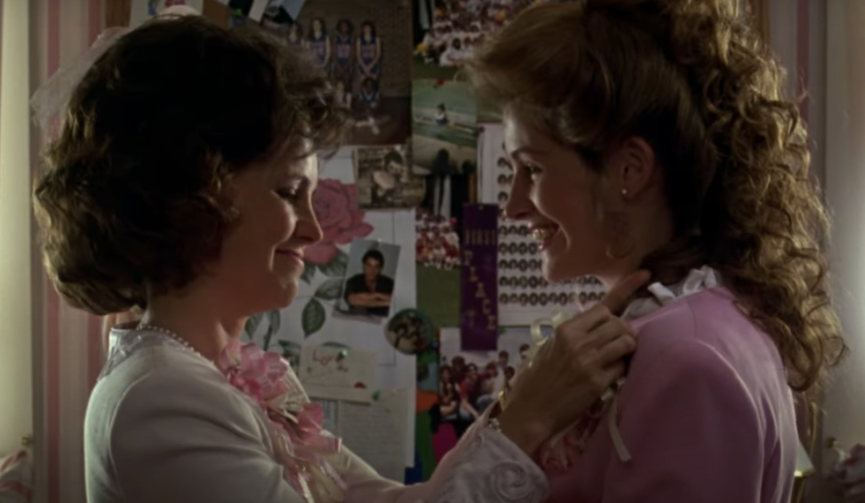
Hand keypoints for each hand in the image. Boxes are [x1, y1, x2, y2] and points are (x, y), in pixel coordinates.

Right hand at [496, 271, 649, 455]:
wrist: (530, 411)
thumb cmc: (537, 379)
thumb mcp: (550, 348)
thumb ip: (574, 335)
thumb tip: (600, 327)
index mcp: (566, 329)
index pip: (603, 305)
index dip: (627, 288)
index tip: (645, 274)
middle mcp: (578, 341)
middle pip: (619, 323)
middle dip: (624, 331)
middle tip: (618, 344)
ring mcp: (589, 361)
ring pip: (625, 341)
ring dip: (627, 348)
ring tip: (618, 357)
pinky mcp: (597, 381)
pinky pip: (622, 366)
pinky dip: (622, 369)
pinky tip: (611, 375)